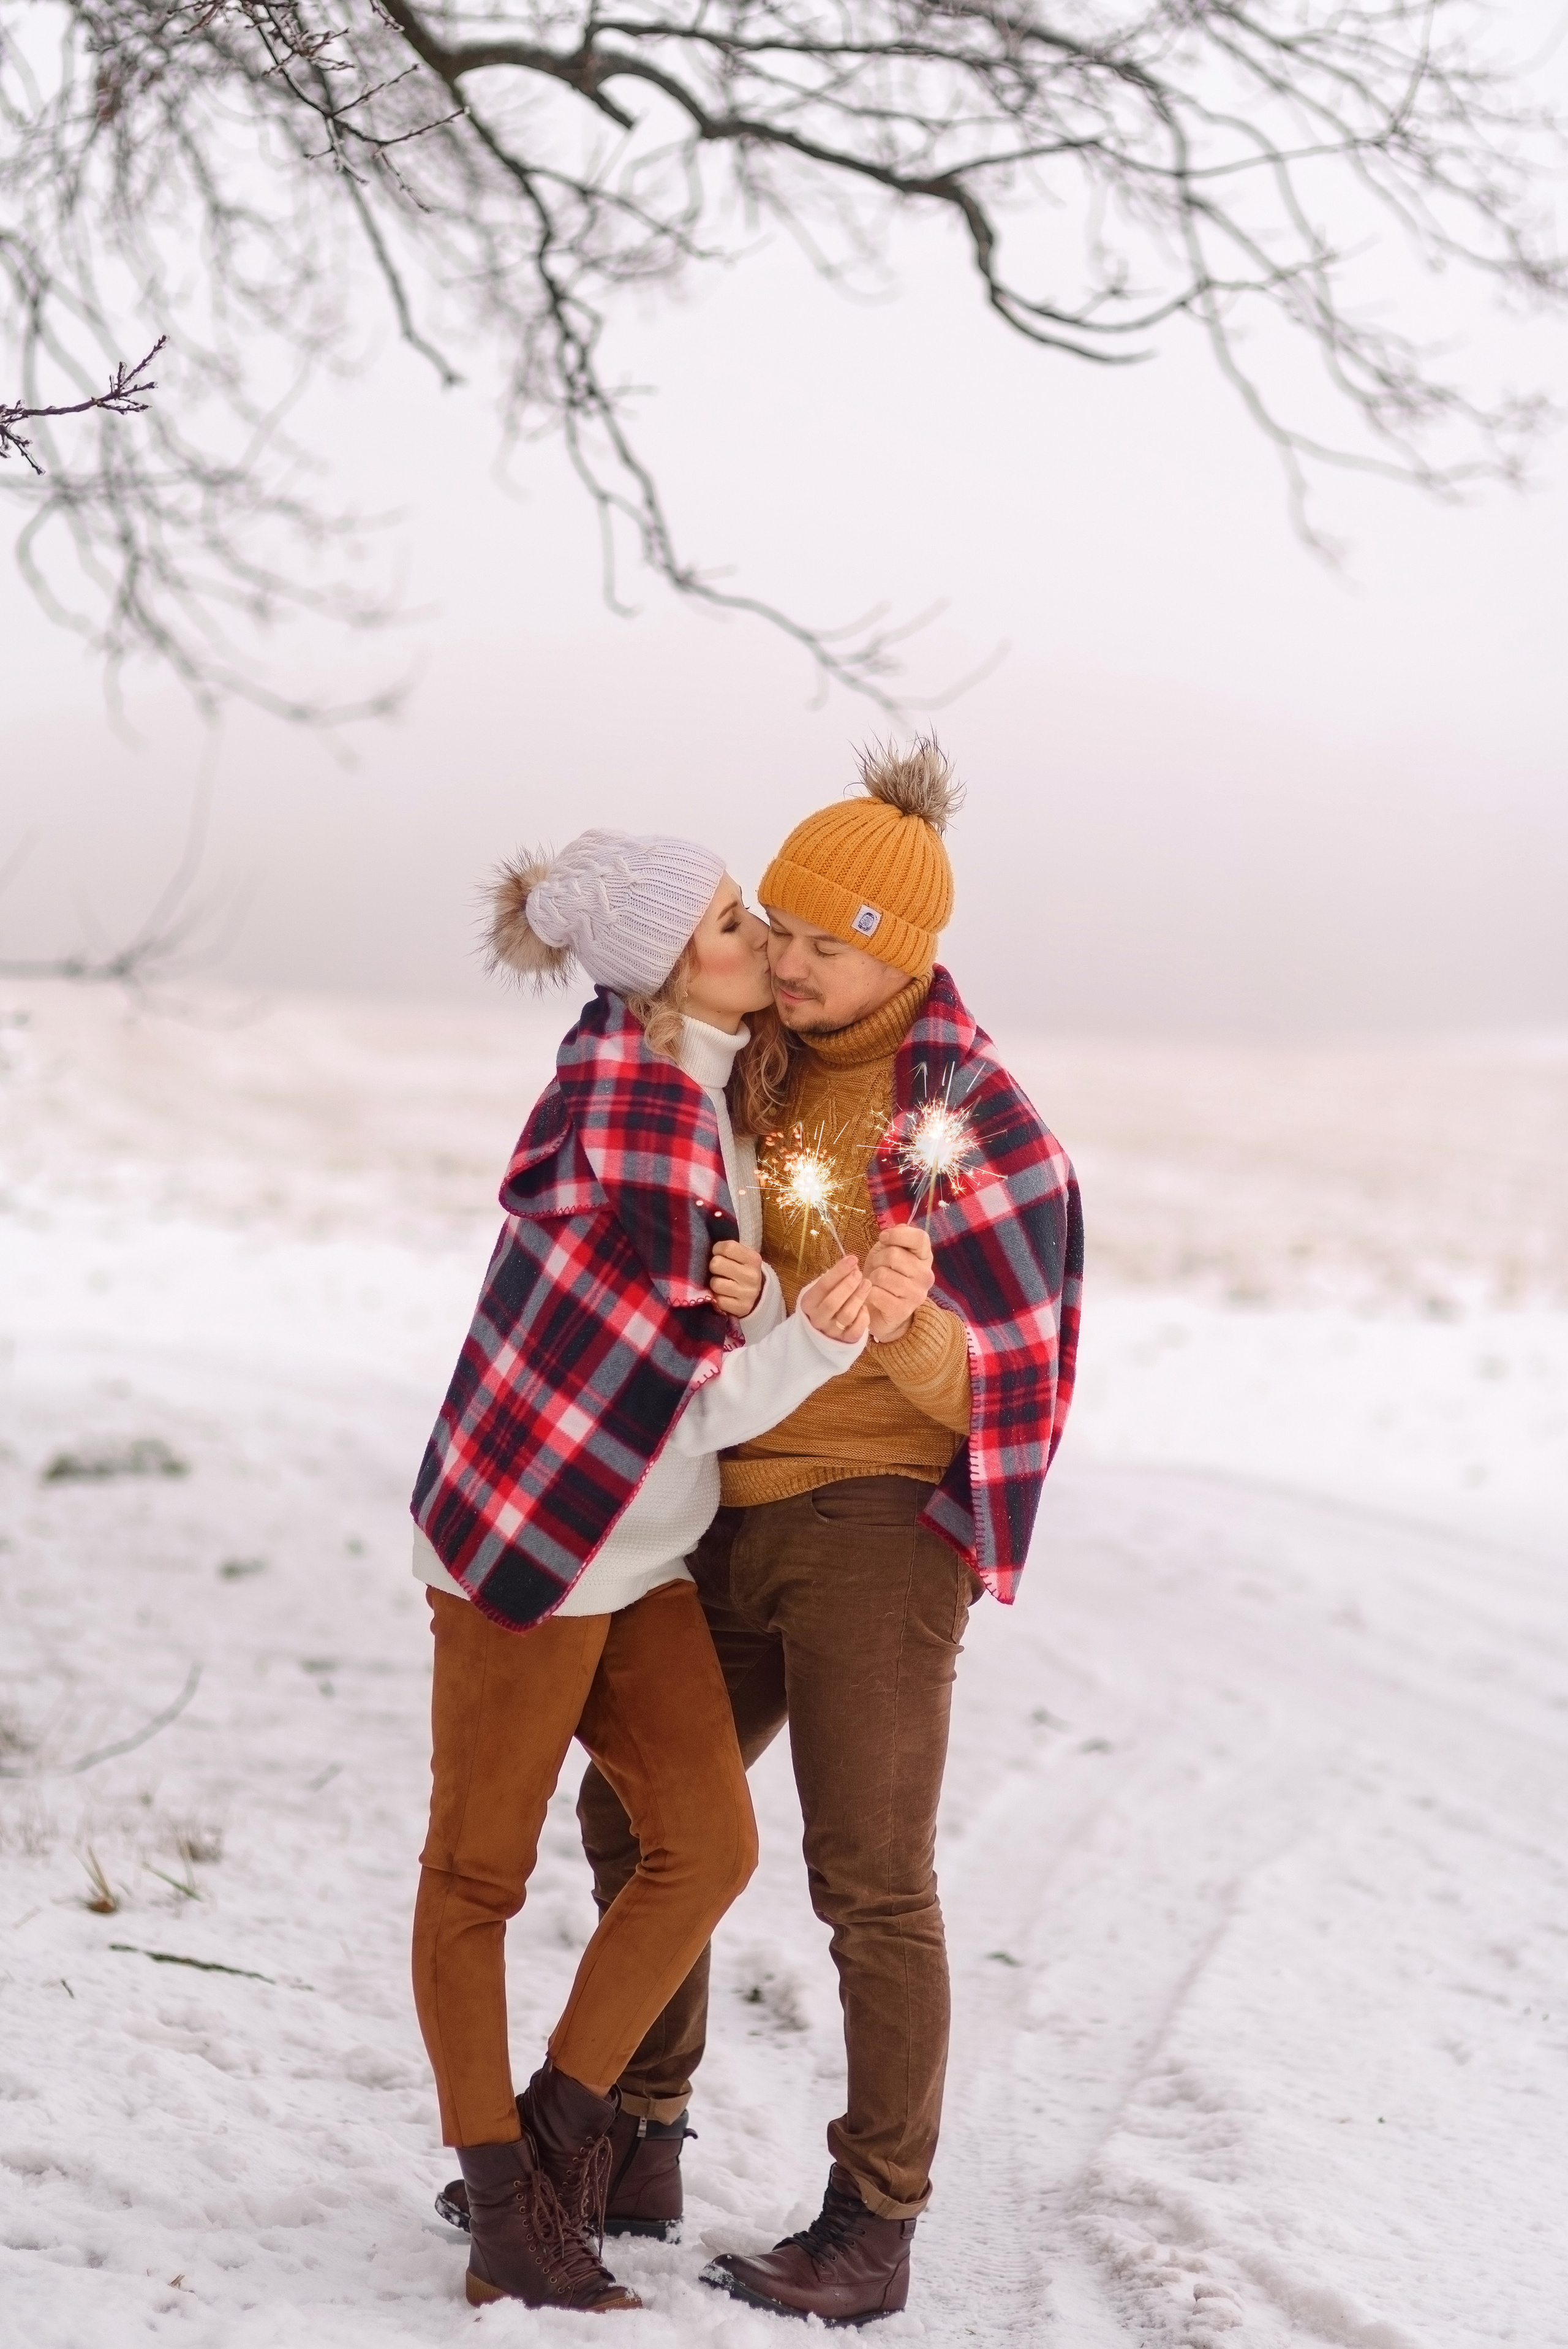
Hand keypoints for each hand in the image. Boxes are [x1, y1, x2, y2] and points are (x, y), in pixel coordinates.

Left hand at [709, 1241, 764, 1318]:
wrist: (758, 1294)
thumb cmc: (743, 1270)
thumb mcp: (742, 1256)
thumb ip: (728, 1250)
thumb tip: (706, 1248)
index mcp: (753, 1259)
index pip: (727, 1247)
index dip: (717, 1249)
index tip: (719, 1254)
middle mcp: (752, 1276)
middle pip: (716, 1264)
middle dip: (714, 1267)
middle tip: (720, 1271)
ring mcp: (748, 1293)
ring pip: (715, 1283)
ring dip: (715, 1283)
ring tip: (723, 1283)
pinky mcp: (742, 1308)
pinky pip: (718, 1301)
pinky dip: (718, 1298)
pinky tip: (725, 1295)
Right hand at [798, 1254, 873, 1346]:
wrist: (821, 1333)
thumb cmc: (825, 1304)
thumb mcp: (824, 1291)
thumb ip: (836, 1279)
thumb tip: (853, 1265)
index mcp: (808, 1303)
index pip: (822, 1286)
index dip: (838, 1271)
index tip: (852, 1259)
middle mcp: (818, 1319)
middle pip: (833, 1302)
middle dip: (847, 1286)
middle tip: (859, 1273)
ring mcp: (831, 1331)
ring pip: (846, 1315)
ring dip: (858, 1298)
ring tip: (867, 1284)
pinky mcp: (844, 1341)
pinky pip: (856, 1331)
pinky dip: (863, 1318)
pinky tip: (865, 1308)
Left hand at [863, 1223, 934, 1344]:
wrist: (881, 1309)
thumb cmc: (885, 1275)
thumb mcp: (888, 1252)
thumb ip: (896, 1238)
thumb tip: (901, 1227)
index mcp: (925, 1257)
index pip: (919, 1238)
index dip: (897, 1234)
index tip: (883, 1238)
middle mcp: (926, 1275)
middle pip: (894, 1254)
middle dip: (877, 1259)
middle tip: (878, 1267)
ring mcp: (916, 1294)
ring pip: (882, 1275)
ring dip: (872, 1278)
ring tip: (877, 1283)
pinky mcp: (903, 1310)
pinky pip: (876, 1293)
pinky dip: (869, 1293)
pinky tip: (874, 1296)